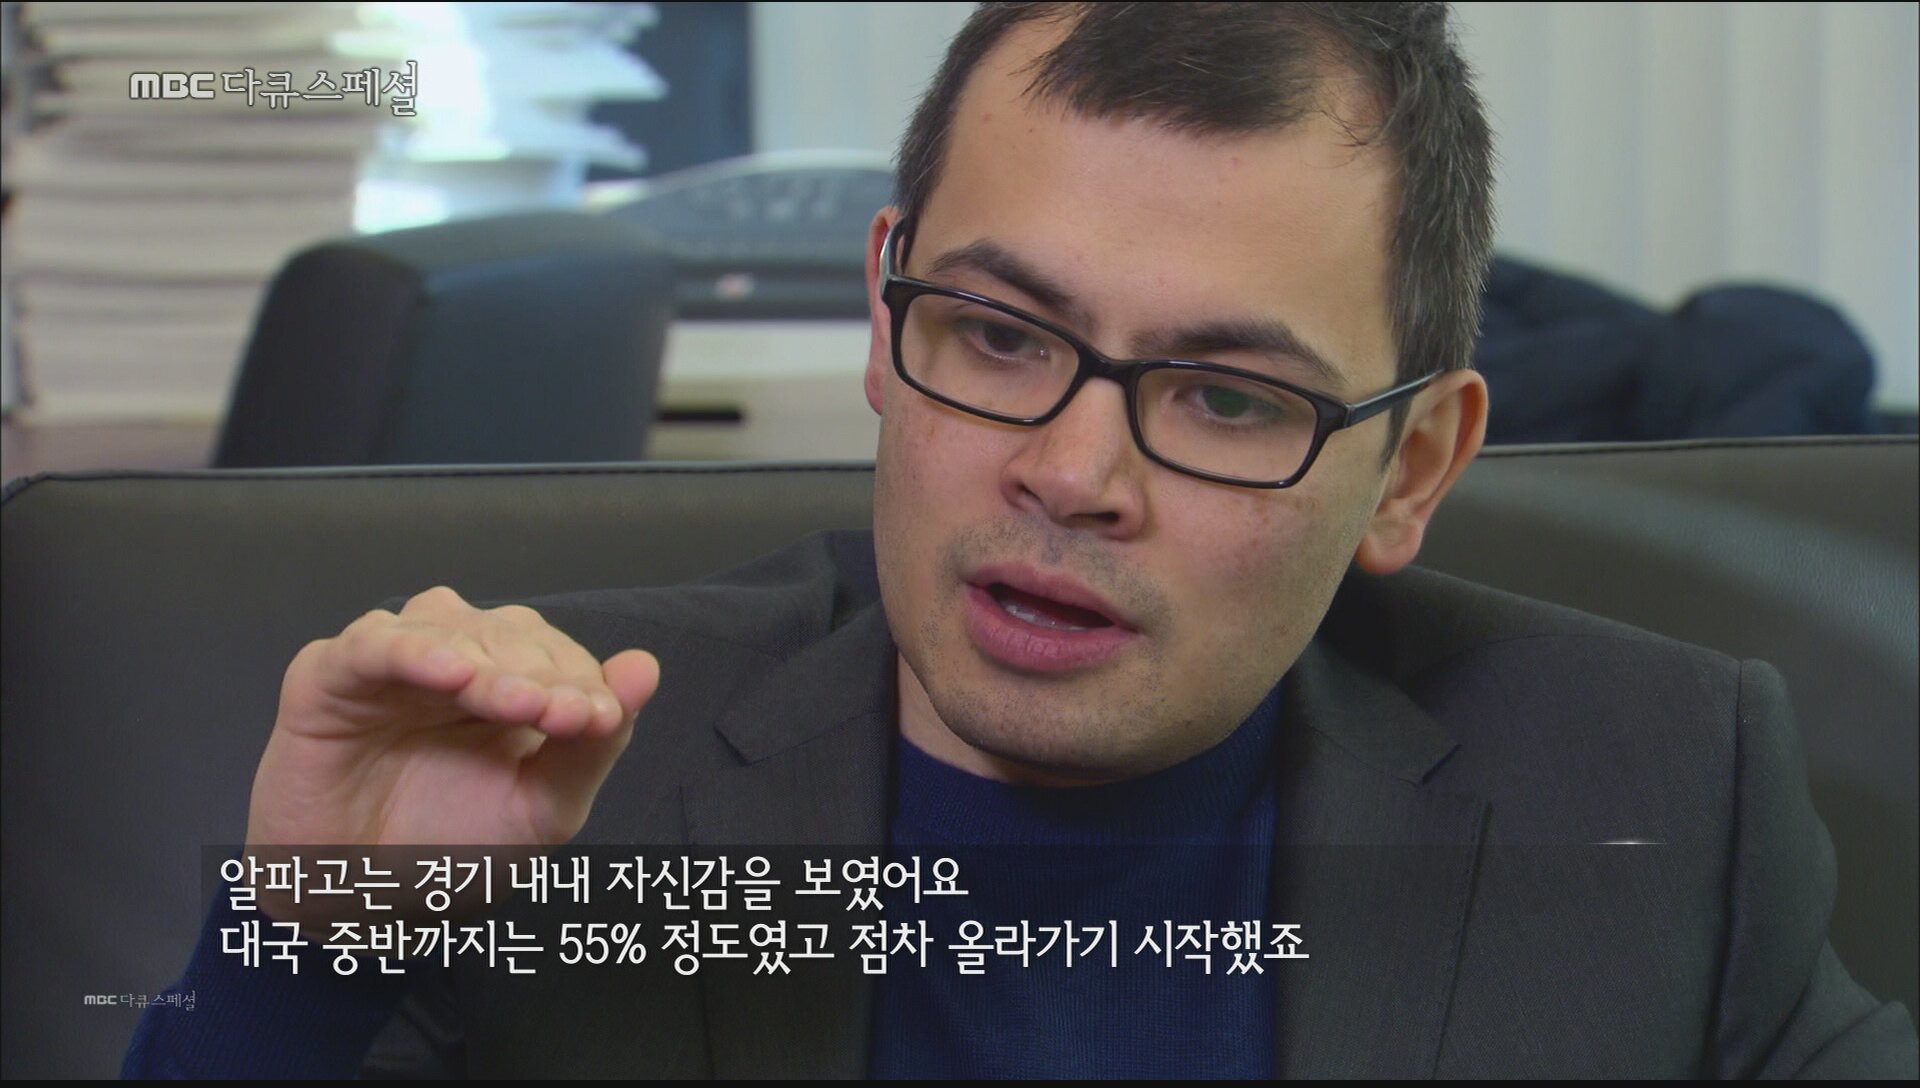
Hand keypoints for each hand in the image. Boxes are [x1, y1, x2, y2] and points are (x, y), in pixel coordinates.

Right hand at [246, 586, 658, 855]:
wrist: (365, 907)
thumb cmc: (454, 852)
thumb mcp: (541, 809)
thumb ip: (594, 743)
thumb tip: (645, 666)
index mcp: (511, 681)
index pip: (559, 656)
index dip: (582, 681)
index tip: (600, 719)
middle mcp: (455, 657)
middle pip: (509, 633)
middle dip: (542, 673)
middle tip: (562, 715)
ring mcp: (393, 661)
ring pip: (446, 624)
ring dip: (488, 658)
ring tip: (516, 701)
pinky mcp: (330, 677)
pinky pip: (371, 647)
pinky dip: (413, 651)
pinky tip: (452, 674)